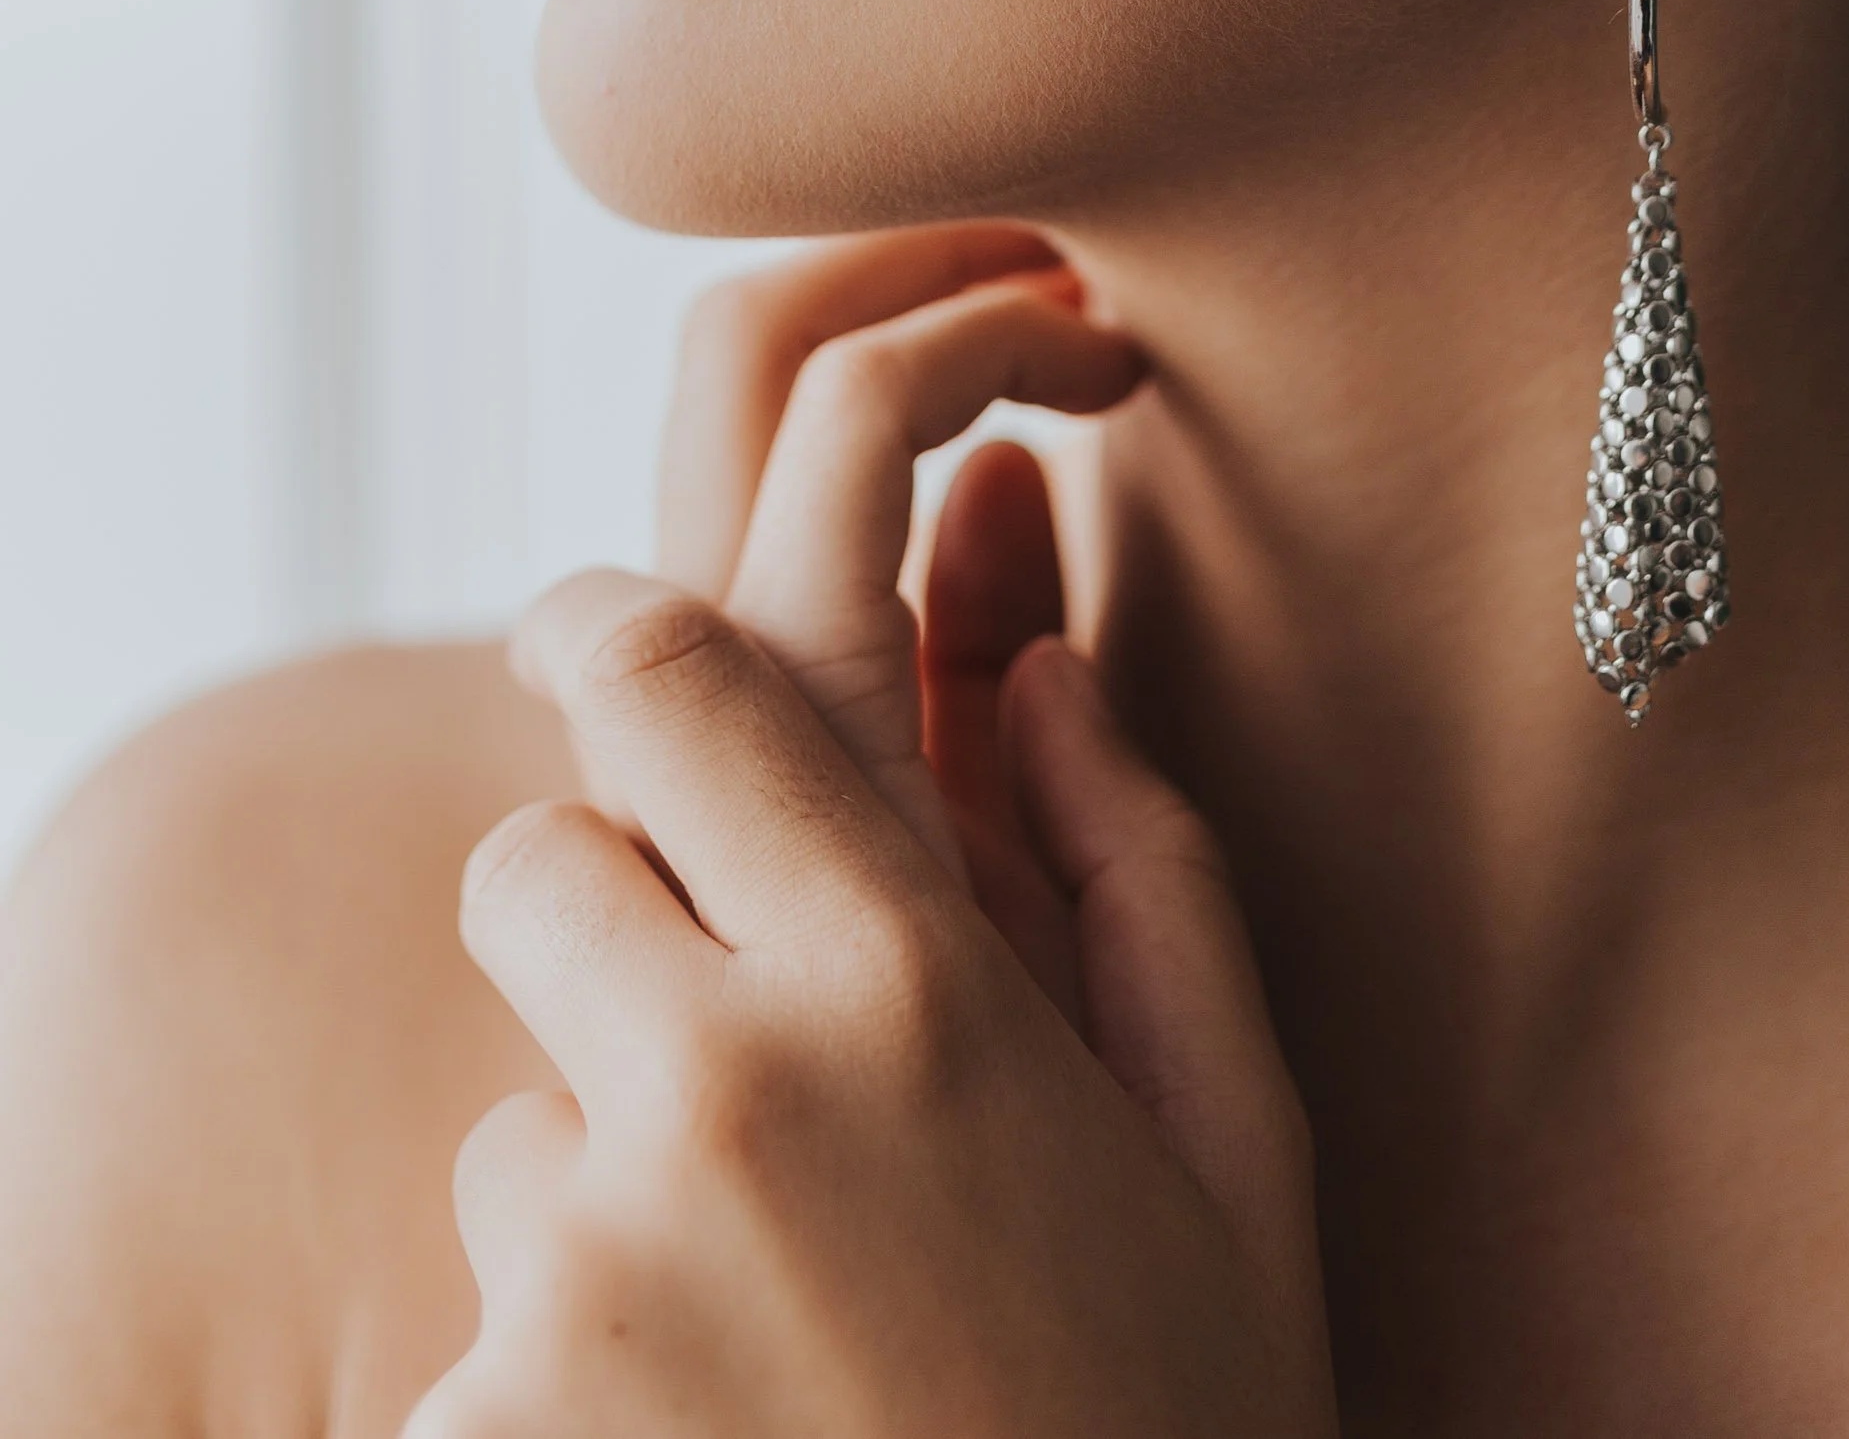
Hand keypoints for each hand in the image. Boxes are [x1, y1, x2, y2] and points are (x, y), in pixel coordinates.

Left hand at [405, 233, 1335, 1436]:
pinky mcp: (480, 1437)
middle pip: (538, 864)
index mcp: (904, 987)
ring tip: (781, 1352)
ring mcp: (576, 1284)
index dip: (609, 625)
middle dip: (610, 918)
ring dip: (611, 1193)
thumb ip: (1144, 872)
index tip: (605, 635)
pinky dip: (572, 1391)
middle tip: (731, 1057)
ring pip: (516, 1124)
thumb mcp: (1233, 1155)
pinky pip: (482, 1341)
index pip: (665, 671)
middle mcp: (711, 1098)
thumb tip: (1038, 664)